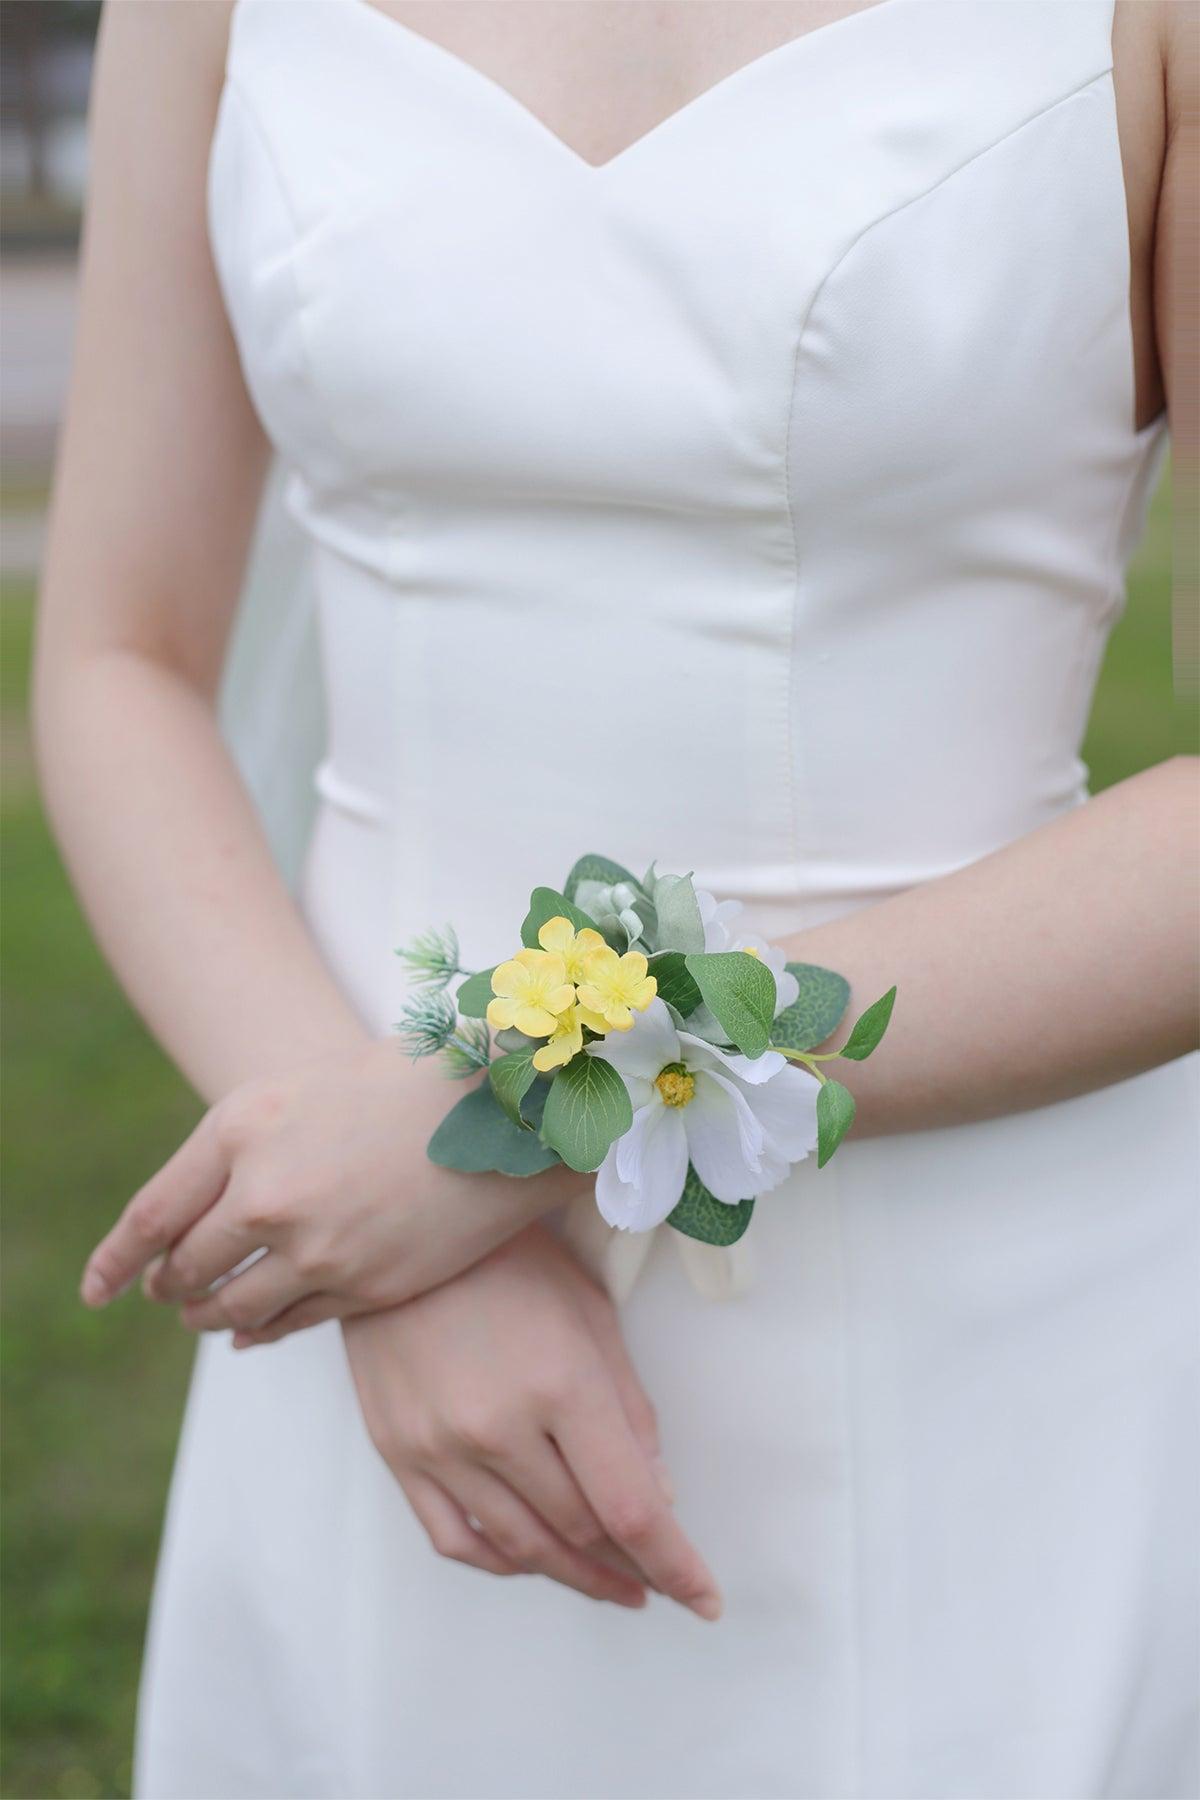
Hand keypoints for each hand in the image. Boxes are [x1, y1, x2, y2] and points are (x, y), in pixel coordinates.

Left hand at [79, 1040, 588, 1336]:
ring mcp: (316, 1248)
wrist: (507, 1106)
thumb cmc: (404, 1079)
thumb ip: (244, 1145)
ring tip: (203, 1314)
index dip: (116, 1260)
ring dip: (208, 1314)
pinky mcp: (364, 1287)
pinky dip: (259, 1331)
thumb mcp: (301, 1090)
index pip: (151, 1216)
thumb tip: (201, 1209)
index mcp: (240, 1128)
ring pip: (231, 1306)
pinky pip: (288, 1324)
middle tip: (162, 1291)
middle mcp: (266, 1193)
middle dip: (167, 1285)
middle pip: (186, 1266)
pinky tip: (251, 1330)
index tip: (99, 1288)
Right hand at [334, 1225, 722, 1619]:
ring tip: (613, 1585)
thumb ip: (629, 1409)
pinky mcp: (397, 1453)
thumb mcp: (589, 1312)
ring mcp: (440, 1445)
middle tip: (659, 1577)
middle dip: (632, 1565)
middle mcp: (499, 1426)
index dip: (675, 1564)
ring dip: (576, 1576)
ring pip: (523, 1547)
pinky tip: (535, 1559)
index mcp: (562, 1383)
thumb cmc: (508, 1258)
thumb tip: (658, 1495)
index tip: (706, 1600)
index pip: (631, 1506)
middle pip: (581, 1530)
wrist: (398, 1234)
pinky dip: (503, 1562)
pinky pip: (456, 1538)